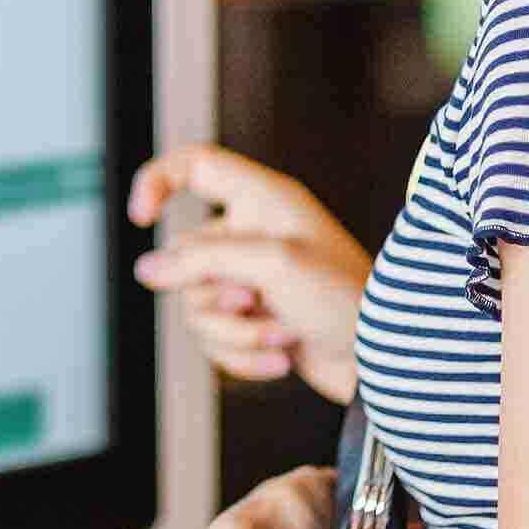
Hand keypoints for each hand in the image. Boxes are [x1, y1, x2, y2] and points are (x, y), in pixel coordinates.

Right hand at [129, 146, 370, 402]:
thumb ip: (202, 261)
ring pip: (195, 304)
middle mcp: (253, 234)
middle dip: (214, 291)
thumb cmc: (347, 297)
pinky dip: (243, 355)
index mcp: (263, 200)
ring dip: (234, 332)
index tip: (141, 217)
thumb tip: (147, 270)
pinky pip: (215, 338)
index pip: (195, 166)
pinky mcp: (255, 322)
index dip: (159, 180)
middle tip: (256, 301)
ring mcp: (252, 280)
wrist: (387, 362)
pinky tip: (283, 357)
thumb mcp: (272, 265)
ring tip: (280, 334)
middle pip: (184, 256)